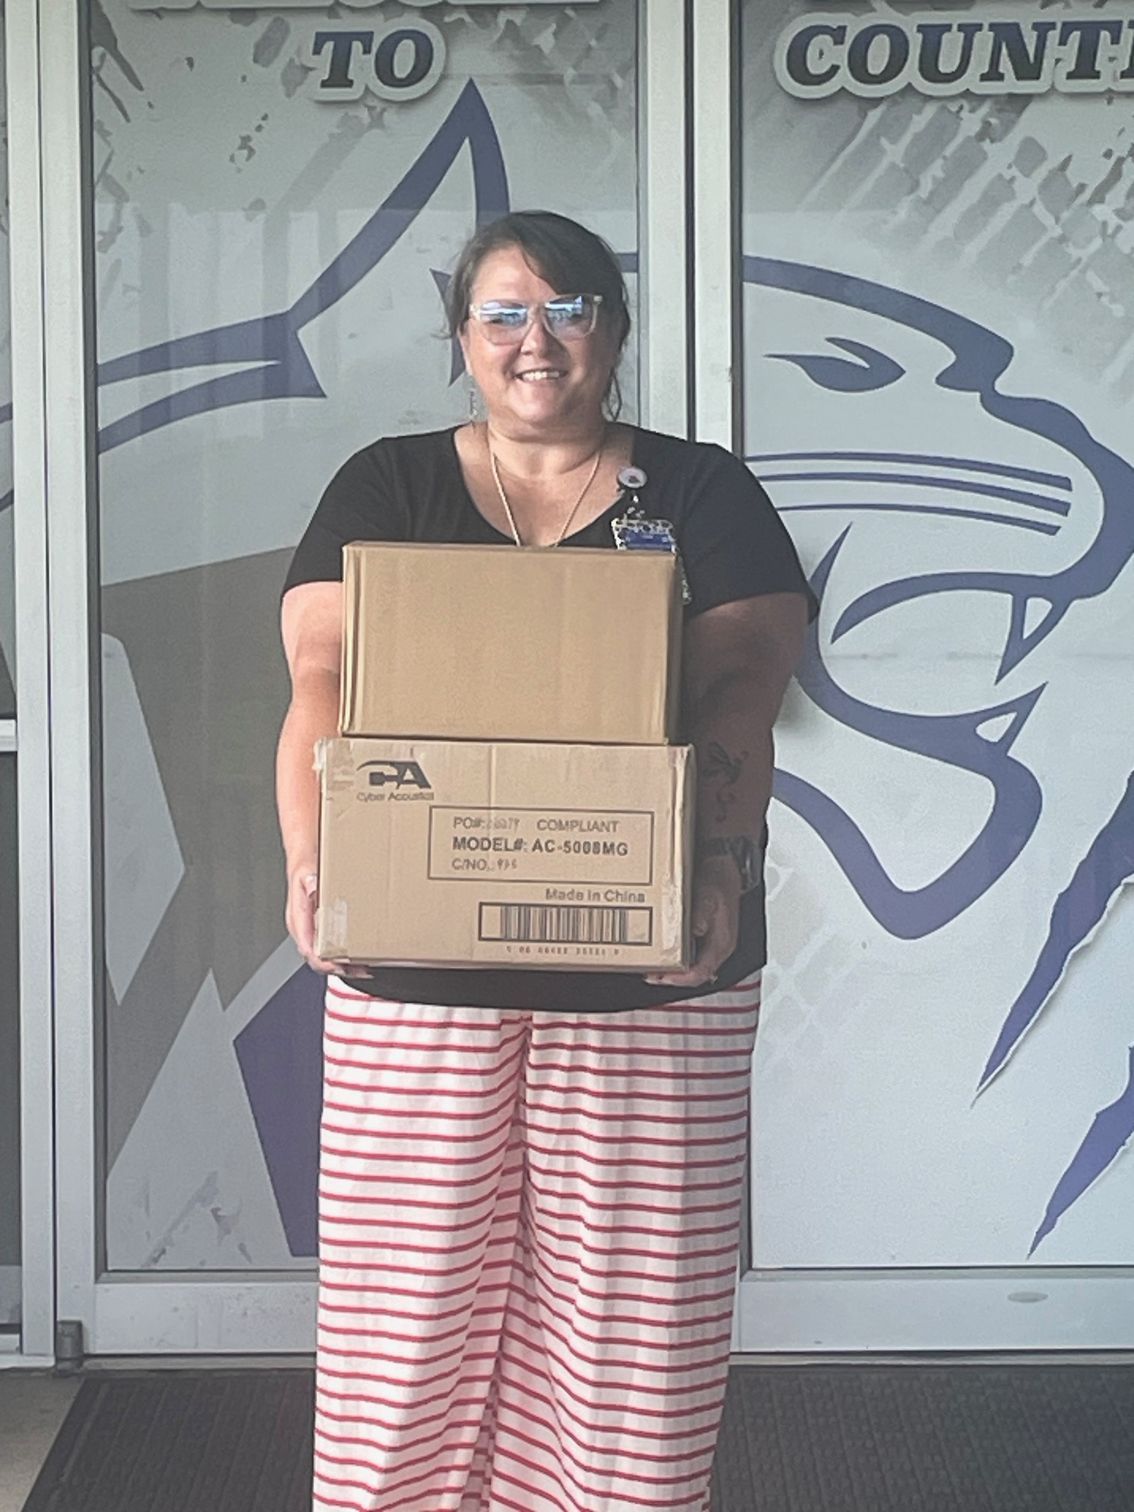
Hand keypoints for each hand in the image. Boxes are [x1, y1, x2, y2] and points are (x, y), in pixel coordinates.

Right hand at [285, 867, 366, 977]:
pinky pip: (329, 947)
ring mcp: (312, 930)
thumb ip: (309, 881)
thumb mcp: (305, 871)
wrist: (304, 860)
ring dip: (343, 964)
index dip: (322, 960)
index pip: (307, 948)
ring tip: (364, 967)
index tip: (338, 964)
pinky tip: (360, 955)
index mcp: (297, 919)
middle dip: (337, 967)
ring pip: (324, 956)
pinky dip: (344, 955)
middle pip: (317, 958)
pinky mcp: (320, 928)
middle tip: (360, 969)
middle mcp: (303, 928)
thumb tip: (314, 887)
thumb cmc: (304, 867)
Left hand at [646, 859, 740, 990]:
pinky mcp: (704, 936)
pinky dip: (674, 956)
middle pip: (694, 973)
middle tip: (648, 973)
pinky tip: (660, 950)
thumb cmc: (718, 882)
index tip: (662, 977)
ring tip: (650, 965)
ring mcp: (711, 942)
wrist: (724, 870)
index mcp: (721, 943)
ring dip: (671, 968)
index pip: (701, 973)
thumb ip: (702, 913)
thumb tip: (695, 929)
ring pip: (691, 965)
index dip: (680, 979)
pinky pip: (689, 954)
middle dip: (671, 977)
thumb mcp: (709, 897)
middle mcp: (717, 947)